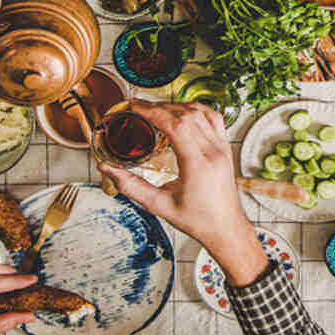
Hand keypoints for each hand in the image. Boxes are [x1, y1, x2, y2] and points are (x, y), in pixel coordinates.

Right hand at [98, 101, 266, 286]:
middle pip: (187, 115)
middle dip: (160, 107)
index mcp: (198, 165)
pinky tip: (183, 114)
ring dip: (178, 106)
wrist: (225, 228)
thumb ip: (131, 186)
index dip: (154, 111)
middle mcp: (213, 152)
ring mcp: (223, 148)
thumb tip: (108, 170)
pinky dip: (197, 110)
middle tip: (140, 107)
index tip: (136, 107)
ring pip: (202, 112)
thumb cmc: (197, 220)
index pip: (177, 126)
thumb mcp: (159, 205)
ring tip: (158, 109)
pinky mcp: (226, 148)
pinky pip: (214, 118)